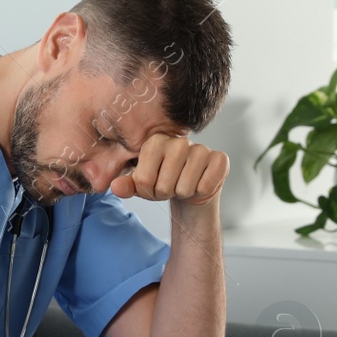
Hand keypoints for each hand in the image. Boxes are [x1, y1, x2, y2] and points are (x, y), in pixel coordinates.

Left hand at [109, 133, 228, 206]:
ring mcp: (201, 149)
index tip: (153, 185)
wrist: (191, 188)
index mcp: (155, 142)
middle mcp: (178, 141)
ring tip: (184, 185)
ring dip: (184, 194)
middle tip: (171, 186)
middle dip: (166, 194)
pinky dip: (201, 192)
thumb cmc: (164, 182)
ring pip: (185, 188)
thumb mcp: (141, 185)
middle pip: (164, 185)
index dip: (148, 191)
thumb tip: (116, 187)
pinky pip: (205, 187)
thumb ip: (126, 185)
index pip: (143, 179)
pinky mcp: (220, 159)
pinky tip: (200, 182)